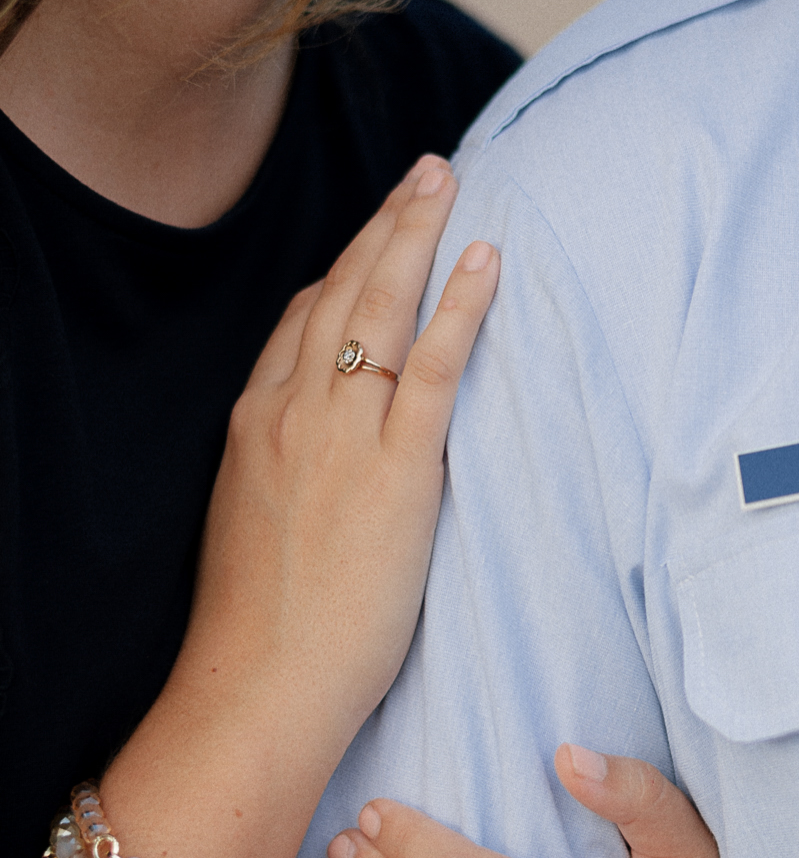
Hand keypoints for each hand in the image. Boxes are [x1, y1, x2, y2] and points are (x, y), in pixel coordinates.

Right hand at [162, 155, 499, 765]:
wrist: (259, 685)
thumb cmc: (263, 627)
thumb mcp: (256, 524)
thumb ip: (289, 471)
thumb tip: (324, 458)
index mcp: (256, 423)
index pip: (302, 320)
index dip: (345, 270)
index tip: (378, 237)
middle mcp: (292, 411)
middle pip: (342, 292)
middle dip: (386, 225)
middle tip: (426, 171)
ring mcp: (341, 434)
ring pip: (381, 308)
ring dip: (418, 235)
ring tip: (449, 182)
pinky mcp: (396, 469)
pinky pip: (434, 366)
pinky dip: (460, 306)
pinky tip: (484, 259)